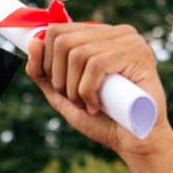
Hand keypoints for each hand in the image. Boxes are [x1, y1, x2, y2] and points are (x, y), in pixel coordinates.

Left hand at [26, 22, 171, 156]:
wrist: (135, 141)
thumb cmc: (103, 118)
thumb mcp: (63, 95)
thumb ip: (43, 73)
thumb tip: (33, 42)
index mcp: (99, 35)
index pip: (57, 31)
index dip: (47, 61)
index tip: (59, 87)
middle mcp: (116, 32)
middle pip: (63, 41)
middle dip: (59, 78)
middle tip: (74, 99)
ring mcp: (130, 40)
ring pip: (78, 54)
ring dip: (73, 88)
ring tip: (87, 105)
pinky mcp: (139, 54)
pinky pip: (96, 64)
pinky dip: (88, 90)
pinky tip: (96, 106)